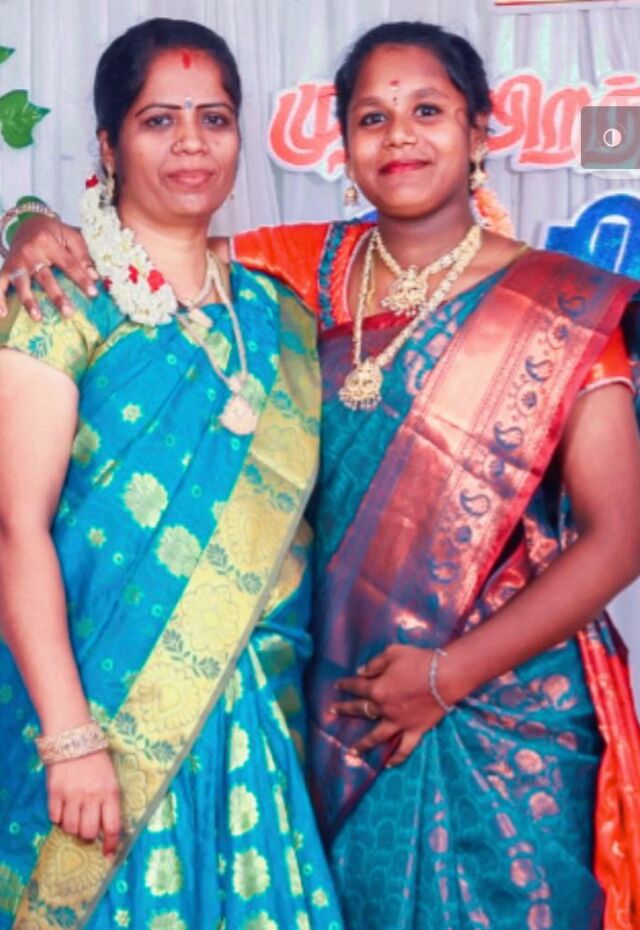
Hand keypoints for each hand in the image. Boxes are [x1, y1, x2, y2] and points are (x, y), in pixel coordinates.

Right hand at [0, 217, 97, 319]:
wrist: (26, 223)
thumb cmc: (53, 233)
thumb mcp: (70, 236)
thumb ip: (83, 255)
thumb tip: (94, 276)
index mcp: (48, 242)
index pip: (68, 263)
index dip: (81, 278)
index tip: (93, 293)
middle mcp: (30, 252)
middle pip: (45, 277)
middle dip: (56, 296)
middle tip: (68, 313)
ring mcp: (16, 261)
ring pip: (22, 283)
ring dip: (29, 301)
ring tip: (37, 318)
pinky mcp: (6, 268)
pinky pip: (0, 284)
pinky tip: (3, 315)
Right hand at [46, 749, 121, 855]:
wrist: (73, 738)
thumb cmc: (96, 760)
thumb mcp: (110, 778)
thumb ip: (108, 802)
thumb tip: (107, 830)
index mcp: (110, 792)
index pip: (112, 826)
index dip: (111, 844)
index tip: (108, 853)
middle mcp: (91, 796)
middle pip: (89, 833)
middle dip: (88, 836)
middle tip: (87, 829)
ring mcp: (71, 795)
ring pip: (71, 828)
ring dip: (72, 827)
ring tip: (74, 816)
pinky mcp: (54, 793)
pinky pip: (54, 818)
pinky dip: (58, 817)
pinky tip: (62, 807)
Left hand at [332, 644, 457, 767]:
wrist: (445, 676)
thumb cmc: (419, 661)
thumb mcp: (393, 653)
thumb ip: (374, 663)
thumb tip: (361, 671)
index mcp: (377, 689)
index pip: (356, 686)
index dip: (346, 685)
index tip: (337, 685)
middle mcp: (384, 709)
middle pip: (360, 710)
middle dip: (344, 709)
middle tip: (332, 712)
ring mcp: (399, 722)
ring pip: (377, 737)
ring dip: (363, 744)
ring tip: (352, 751)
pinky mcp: (415, 731)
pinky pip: (404, 749)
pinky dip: (397, 758)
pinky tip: (389, 764)